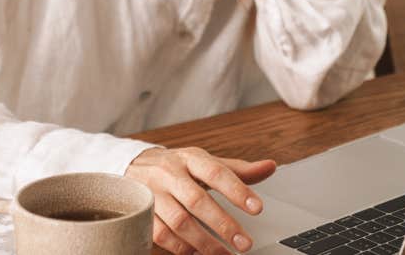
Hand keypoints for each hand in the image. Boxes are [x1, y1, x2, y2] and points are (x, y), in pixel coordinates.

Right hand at [125, 146, 276, 254]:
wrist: (134, 165)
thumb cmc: (178, 167)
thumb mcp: (205, 162)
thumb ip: (237, 170)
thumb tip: (270, 167)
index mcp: (190, 158)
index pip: (216, 172)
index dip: (237, 190)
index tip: (257, 208)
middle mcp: (170, 173)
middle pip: (197, 200)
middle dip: (223, 224)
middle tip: (244, 243)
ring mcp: (153, 193)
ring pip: (179, 221)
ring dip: (204, 241)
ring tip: (224, 254)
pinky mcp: (141, 212)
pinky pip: (161, 234)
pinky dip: (180, 247)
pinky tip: (197, 253)